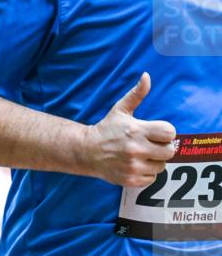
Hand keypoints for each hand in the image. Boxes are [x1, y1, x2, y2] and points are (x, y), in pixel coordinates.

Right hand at [79, 72, 176, 187]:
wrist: (85, 152)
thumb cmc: (106, 130)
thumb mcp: (120, 110)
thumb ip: (136, 94)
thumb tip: (146, 76)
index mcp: (138, 130)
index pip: (170, 133)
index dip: (165, 133)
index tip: (155, 134)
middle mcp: (136, 149)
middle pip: (169, 152)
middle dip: (162, 149)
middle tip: (149, 146)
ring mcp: (133, 166)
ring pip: (161, 166)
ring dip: (154, 162)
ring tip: (142, 156)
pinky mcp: (130, 179)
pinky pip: (152, 179)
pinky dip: (146, 174)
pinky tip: (135, 166)